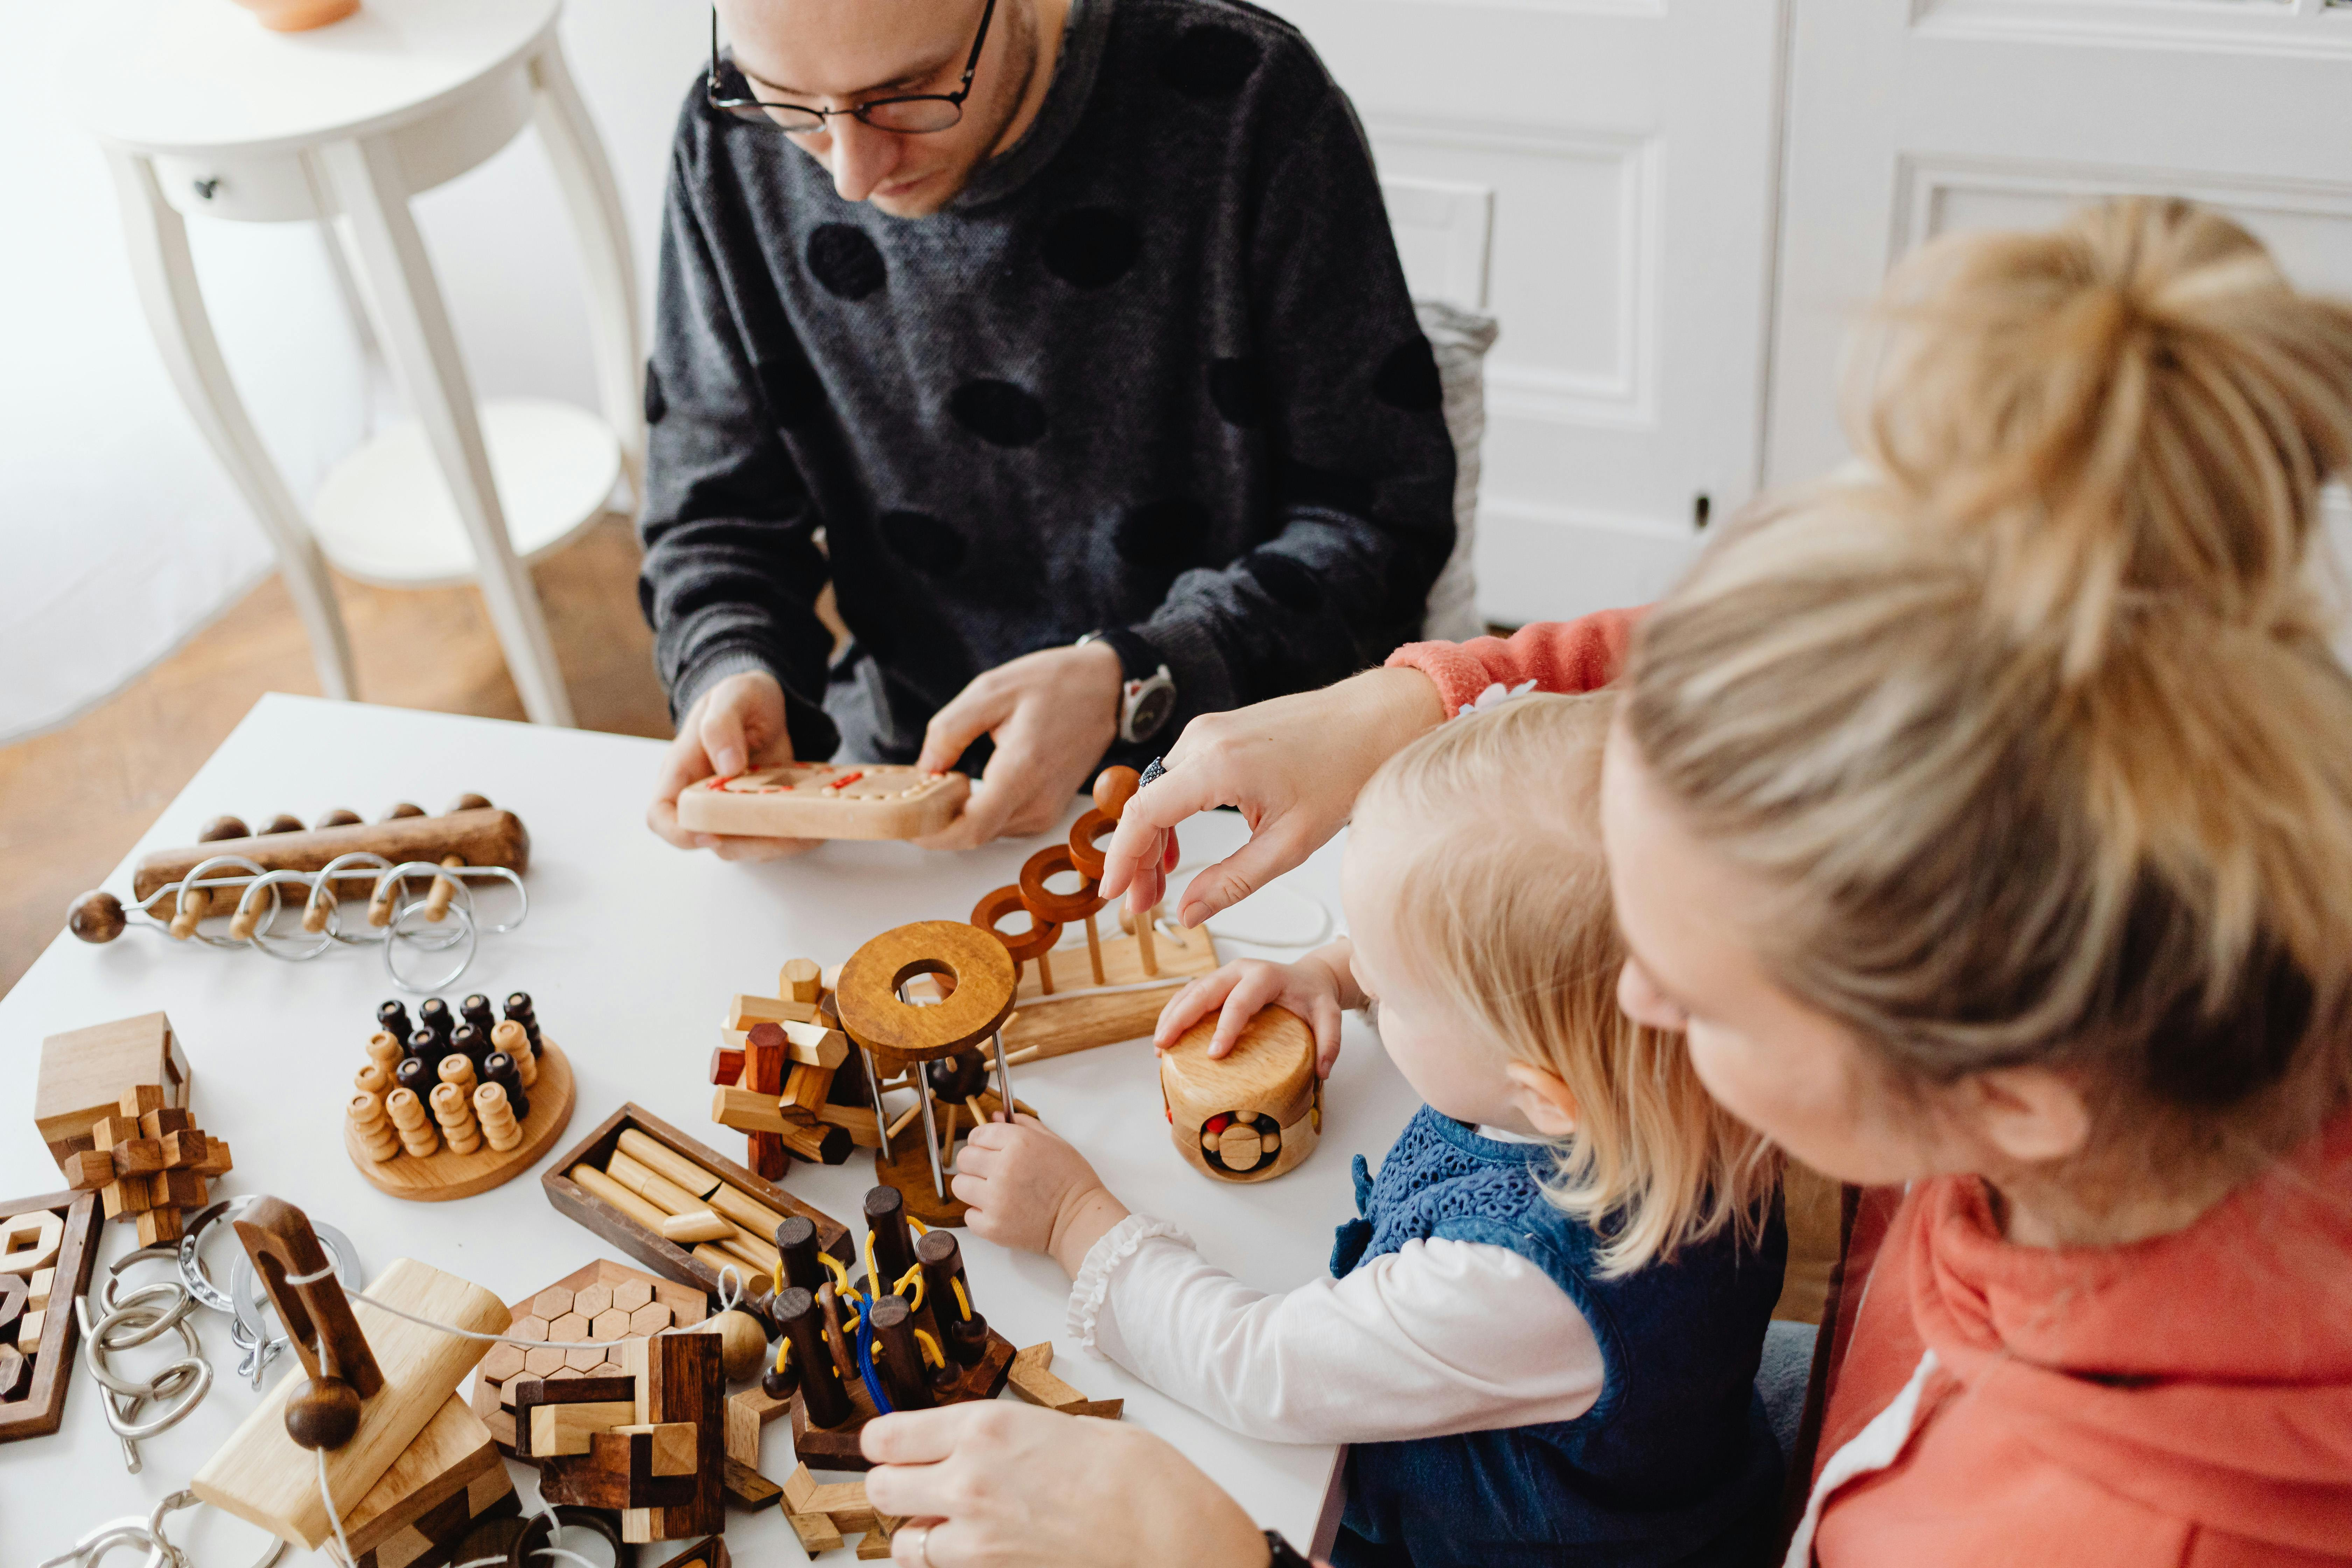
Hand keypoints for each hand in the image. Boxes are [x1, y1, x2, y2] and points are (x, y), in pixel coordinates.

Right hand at [646, 670, 819, 861]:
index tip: (711, 832)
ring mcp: (731, 808)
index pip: (661, 814)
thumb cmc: (742, 698)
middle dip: (745, 844)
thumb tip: (727, 766)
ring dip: (774, 845)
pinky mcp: (759, 812)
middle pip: (708, 839)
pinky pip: (770, 837)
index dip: (679, 832)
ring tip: (806, 831)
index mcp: (683, 768)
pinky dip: (792, 838)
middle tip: (781, 830)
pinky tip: (815, 828)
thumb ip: (722, 725)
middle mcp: (703, 796)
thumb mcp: (734, 695)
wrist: (768, 705)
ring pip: (743, 845)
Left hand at [864, 1402, 1269, 1567]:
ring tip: (950, 1520)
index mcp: (985, 1427)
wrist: (1169, 1536)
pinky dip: (943, 1561)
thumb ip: (1006, 1436)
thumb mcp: (1062, 1427)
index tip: (894, 1443)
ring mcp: (973, 1538)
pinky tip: (975, 1547)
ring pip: (900, 1540)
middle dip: (896, 1483)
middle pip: (880, 1486)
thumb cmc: (1135, 1477)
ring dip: (917, 1528)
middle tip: (920, 1481)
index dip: (886, 1441)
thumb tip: (981, 1445)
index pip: (887, 1434)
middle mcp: (966, 1480)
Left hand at [912, 644, 1122, 849]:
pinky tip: (964, 787)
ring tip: (936, 785)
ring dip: (955, 818)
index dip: (930, 832)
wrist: (1106, 688)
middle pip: (973, 836)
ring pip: (985, 833)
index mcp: (1023, 770)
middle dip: (935, 825)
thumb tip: (926, 770)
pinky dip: (977, 813)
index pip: (970, 828)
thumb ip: (949, 731)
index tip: (905, 816)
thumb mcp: (990, 690)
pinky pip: (1001, 824)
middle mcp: (1038, 801)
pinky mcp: (1048, 811)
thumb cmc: (1053, 683)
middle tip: (910, 796)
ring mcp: (1046, 811)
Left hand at [952, 1115, 1129, 1277]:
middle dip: (975, 1162)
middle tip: (991, 1170)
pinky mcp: (992, 1226)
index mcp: (1019, 1143)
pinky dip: (980, 1214)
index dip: (982, 1140)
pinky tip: (999, 1212)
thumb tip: (993, 1116)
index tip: (988, 1148)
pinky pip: (968, 1215)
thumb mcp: (1053, 1142)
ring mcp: (996, 1200)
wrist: (1080, 1219)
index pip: (978, 1134)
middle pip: (964, 1158)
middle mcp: (1003, 1169)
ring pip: (960, 1185)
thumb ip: (1023, 1125)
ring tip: (993, 1192)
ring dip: (973, 1187)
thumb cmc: (1071, 1179)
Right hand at [1101, 667, 1444, 926]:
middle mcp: (1204, 739)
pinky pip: (1178, 777)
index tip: (1116, 896)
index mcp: (1217, 764)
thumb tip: (1187, 913)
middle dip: (1137, 860)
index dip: (1122, 860)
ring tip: (1160, 883)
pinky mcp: (1219, 731)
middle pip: (1145, 805)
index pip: (1143, 815)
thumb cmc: (1345, 769)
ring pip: (1159, 792)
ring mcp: (1209, 730)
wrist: (1375, 720)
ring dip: (1154, 839)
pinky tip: (1179, 849)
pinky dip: (1171, 815)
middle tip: (1141, 906)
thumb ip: (1233, 882)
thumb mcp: (1290, 843)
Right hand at [1154, 946, 1352, 1076]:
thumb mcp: (1328, 1014)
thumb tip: (1323, 1071)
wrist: (1307, 977)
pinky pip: (1189, 995)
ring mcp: (1225, 975)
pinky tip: (1165, 1038)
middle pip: (1204, 990)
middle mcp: (1240, 971)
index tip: (1214, 1054)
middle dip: (1181, 1017)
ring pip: (1190, 991)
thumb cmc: (1313, 996)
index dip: (1226, 1026)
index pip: (1241, 1001)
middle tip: (1164, 1045)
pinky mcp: (1216, 984)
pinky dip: (1174, 1014)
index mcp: (1265, 975)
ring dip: (1171, 1016)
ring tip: (1159, 1047)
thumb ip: (1330, 1040)